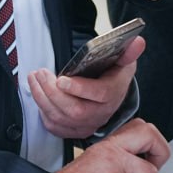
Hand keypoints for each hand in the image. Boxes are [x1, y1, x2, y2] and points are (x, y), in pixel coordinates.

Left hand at [28, 36, 144, 138]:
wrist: (111, 96)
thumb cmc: (114, 76)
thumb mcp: (124, 61)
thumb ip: (129, 52)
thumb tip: (137, 41)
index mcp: (113, 93)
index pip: (99, 94)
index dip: (79, 88)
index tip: (62, 79)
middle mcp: (100, 113)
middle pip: (75, 110)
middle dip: (53, 92)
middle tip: (40, 74)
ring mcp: (86, 125)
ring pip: (60, 118)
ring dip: (42, 98)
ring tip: (35, 79)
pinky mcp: (73, 131)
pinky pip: (54, 127)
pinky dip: (42, 111)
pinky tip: (38, 94)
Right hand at [54, 118, 169, 172]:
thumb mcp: (97, 161)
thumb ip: (119, 156)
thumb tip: (145, 161)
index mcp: (109, 142)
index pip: (141, 126)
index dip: (154, 141)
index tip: (152, 156)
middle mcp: (111, 148)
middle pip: (150, 134)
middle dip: (160, 153)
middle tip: (152, 167)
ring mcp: (113, 165)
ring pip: (149, 172)